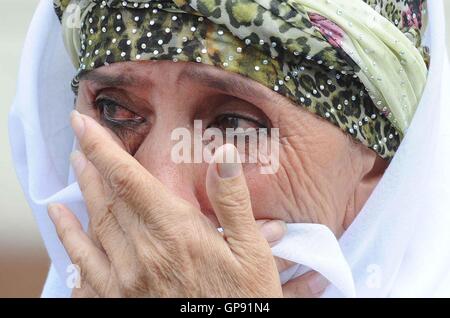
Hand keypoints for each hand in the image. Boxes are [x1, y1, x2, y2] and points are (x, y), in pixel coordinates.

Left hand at [50, 110, 327, 297]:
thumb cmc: (239, 302)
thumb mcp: (251, 253)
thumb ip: (233, 202)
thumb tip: (224, 154)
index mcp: (175, 233)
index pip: (130, 179)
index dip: (104, 148)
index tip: (83, 123)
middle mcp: (142, 252)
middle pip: (108, 198)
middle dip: (93, 164)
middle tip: (81, 140)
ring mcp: (124, 279)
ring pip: (94, 225)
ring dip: (82, 192)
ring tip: (75, 167)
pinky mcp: (117, 299)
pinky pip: (82, 265)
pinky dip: (68, 238)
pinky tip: (61, 221)